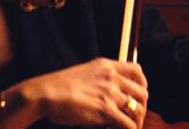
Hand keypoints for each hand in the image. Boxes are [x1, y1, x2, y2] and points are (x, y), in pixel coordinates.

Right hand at [27, 57, 147, 128]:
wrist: (46, 93)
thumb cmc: (59, 86)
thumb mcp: (85, 72)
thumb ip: (100, 77)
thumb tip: (110, 90)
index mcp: (107, 65)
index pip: (137, 70)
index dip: (143, 84)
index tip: (139, 94)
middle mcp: (112, 77)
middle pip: (142, 91)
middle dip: (142, 106)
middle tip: (137, 116)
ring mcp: (110, 94)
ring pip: (137, 109)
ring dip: (138, 120)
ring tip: (132, 127)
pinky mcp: (105, 110)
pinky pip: (127, 123)